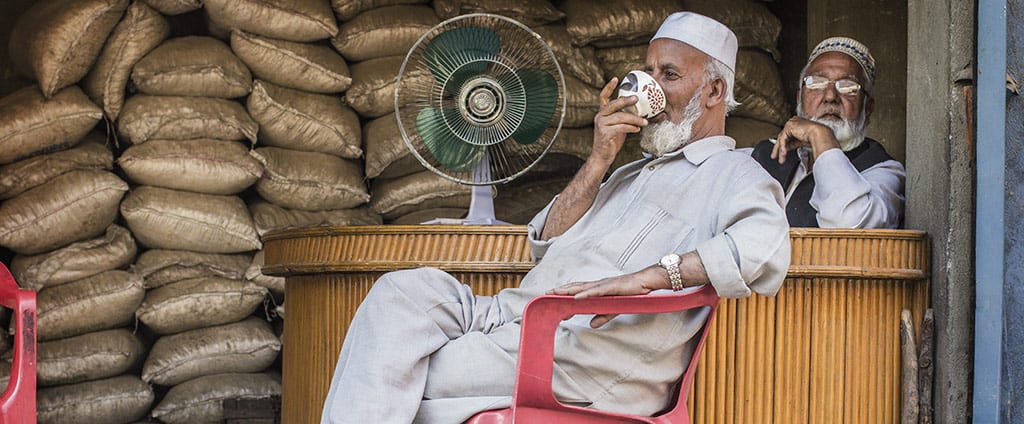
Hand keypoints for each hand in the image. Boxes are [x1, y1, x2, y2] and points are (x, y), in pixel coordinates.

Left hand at [546, 266, 664, 327]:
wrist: (645, 282)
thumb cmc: (630, 293)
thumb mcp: (614, 309)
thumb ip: (602, 316)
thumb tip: (592, 325)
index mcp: (597, 289)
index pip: (578, 291)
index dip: (565, 294)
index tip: (552, 299)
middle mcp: (597, 285)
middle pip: (575, 287)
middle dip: (560, 290)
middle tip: (546, 293)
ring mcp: (603, 285)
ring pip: (582, 288)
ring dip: (568, 290)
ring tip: (555, 293)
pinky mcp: (611, 286)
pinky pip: (595, 291)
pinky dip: (585, 294)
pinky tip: (576, 297)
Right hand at [592, 77, 647, 163]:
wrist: (602, 156)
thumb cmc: (611, 140)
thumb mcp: (618, 126)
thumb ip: (624, 117)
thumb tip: (641, 112)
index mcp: (603, 113)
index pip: (603, 97)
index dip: (609, 87)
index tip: (616, 78)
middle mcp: (600, 116)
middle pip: (613, 104)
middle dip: (626, 100)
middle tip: (636, 98)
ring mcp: (601, 125)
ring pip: (620, 117)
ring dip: (634, 118)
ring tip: (644, 121)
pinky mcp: (604, 133)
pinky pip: (620, 127)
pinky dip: (631, 127)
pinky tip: (637, 129)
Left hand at [771, 116, 839, 164]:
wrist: (820, 135)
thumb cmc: (816, 138)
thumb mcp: (800, 141)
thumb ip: (792, 143)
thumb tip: (786, 148)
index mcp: (797, 123)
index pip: (787, 135)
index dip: (784, 144)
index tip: (782, 152)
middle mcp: (793, 122)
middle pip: (783, 136)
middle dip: (779, 148)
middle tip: (775, 156)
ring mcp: (790, 123)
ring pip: (782, 138)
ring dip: (780, 150)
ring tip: (781, 159)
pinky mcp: (789, 127)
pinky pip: (783, 139)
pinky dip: (783, 147)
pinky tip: (783, 154)